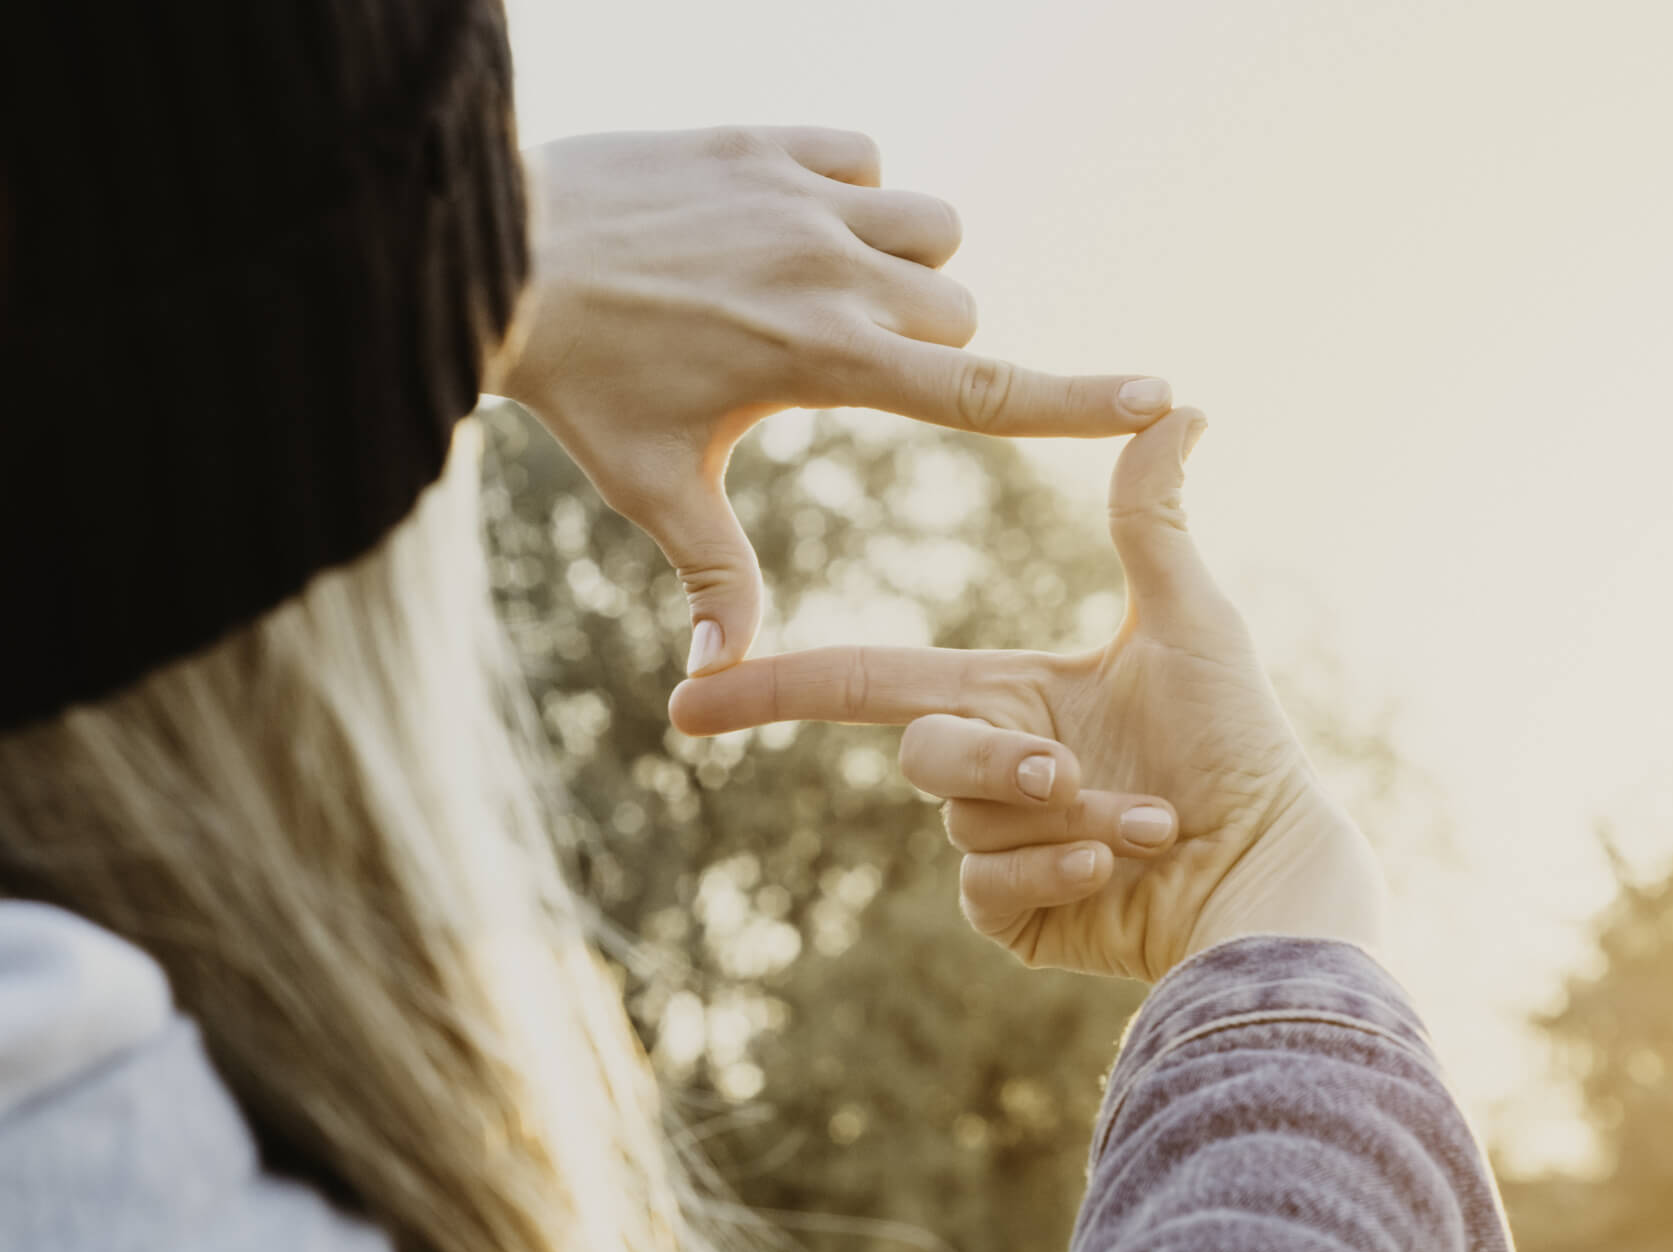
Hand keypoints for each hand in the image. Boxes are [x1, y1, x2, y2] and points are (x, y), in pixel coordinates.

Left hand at [488, 127, 1174, 675]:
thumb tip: (720, 674)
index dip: (1078, 400)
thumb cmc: (578, 382)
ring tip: (819, 292)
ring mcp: (805, 198)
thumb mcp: (651, 485)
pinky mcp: (771, 142)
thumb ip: (712, 573)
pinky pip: (868, 160)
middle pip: (960, 314)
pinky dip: (851, 195)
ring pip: (932, 228)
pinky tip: (782, 227)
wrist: (496, 254)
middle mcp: (835, 270)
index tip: (1162, 395)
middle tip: (833, 365)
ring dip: (904, 265)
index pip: (982, 390)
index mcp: (825, 361)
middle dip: (926, 348)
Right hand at [667, 412, 1385, 981]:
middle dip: (994, 758)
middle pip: (921, 754)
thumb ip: (1150, 519)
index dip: (772, 685)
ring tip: (1150, 821)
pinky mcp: (1016, 912)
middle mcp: (989, 764)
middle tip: (1069, 766)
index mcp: (1002, 692)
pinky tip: (1119, 868)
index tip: (689, 694)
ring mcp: (997, 844)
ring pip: (963, 824)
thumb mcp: (1188, 617)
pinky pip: (987, 891)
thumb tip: (1180, 404)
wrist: (1269, 860)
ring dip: (1061, 817)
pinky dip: (1057, 871)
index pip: (862, 680)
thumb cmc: (1238, 736)